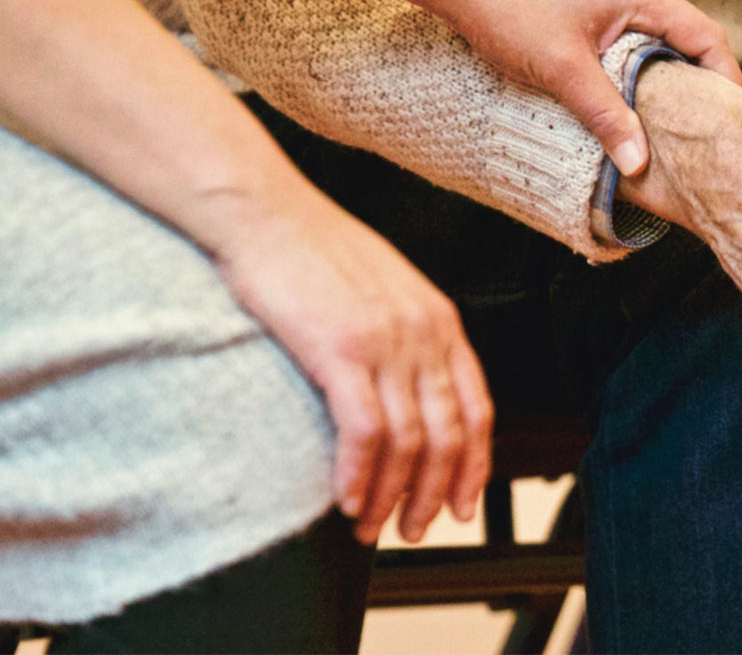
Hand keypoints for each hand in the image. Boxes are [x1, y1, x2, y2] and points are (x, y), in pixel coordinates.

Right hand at [202, 181, 493, 545]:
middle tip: (411, 529)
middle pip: (448, 436)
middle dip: (432, 495)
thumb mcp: (383, 288)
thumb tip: (407, 390)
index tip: (461, 505)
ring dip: (390, 496)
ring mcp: (385, 341)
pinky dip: (359, 476)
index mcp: (439, 319)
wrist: (264, 211)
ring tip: (369, 526)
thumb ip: (405, 335)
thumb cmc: (311, 249)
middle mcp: (423, 332)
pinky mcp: (340, 349)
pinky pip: (365, 432)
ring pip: (409, 443)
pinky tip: (346, 499)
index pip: (477, 409)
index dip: (473, 466)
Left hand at [439, 0, 741, 176]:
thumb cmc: (507, 8)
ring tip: (666, 125)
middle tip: (700, 134)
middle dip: (697, 85)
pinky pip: (632, 36)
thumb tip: (640, 163)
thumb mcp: (562, 71)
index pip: (707, 37)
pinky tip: (626, 99)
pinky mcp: (592, 0)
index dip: (725, 81)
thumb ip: (606, 116)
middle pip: (688, 39)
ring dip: (663, 78)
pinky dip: (637, 67)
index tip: (728, 124)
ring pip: (658, 40)